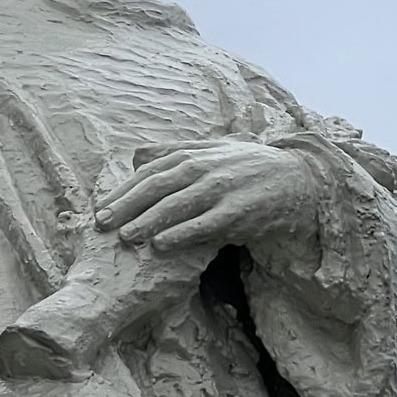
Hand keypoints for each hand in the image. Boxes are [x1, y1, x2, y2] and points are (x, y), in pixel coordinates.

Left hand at [94, 137, 317, 251]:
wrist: (296, 179)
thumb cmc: (247, 167)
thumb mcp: (211, 150)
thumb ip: (174, 151)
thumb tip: (136, 154)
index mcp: (194, 154)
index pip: (150, 172)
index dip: (123, 190)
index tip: (100, 208)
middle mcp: (204, 169)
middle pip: (157, 187)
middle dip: (127, 205)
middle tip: (103, 224)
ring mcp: (222, 190)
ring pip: (177, 206)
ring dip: (148, 221)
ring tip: (124, 236)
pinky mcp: (239, 212)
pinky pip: (204, 225)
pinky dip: (181, 234)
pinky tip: (161, 246)